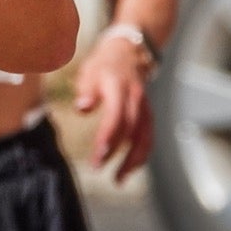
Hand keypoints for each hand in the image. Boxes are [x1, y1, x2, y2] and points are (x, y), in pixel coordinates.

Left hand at [72, 33, 155, 182]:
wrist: (129, 51)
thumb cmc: (103, 64)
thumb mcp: (89, 69)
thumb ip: (86, 89)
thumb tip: (82, 108)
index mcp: (119, 87)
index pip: (116, 117)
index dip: (109, 138)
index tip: (98, 156)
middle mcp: (136, 99)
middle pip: (131, 131)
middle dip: (117, 153)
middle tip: (98, 169)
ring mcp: (145, 107)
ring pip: (145, 138)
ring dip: (133, 161)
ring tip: (117, 179)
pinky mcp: (148, 114)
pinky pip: (148, 137)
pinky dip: (140, 155)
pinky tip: (127, 169)